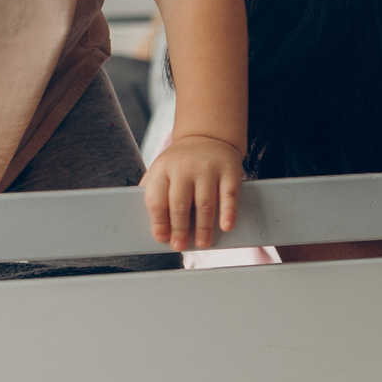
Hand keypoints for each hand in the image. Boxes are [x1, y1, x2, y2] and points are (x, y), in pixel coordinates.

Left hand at [145, 134, 243, 249]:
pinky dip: (228, 212)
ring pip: (204, 203)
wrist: (207, 136)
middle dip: (180, 229)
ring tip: (203, 243)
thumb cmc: (180, 163)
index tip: (162, 238)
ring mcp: (208, 168)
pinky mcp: (229, 170)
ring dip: (203, 227)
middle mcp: (184, 167)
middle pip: (179, 204)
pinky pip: (229, 195)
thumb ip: (152, 194)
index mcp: (163, 169)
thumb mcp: (160, 171)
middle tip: (181, 245)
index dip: (159, 222)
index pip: (157, 199)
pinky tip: (226, 226)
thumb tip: (155, 229)